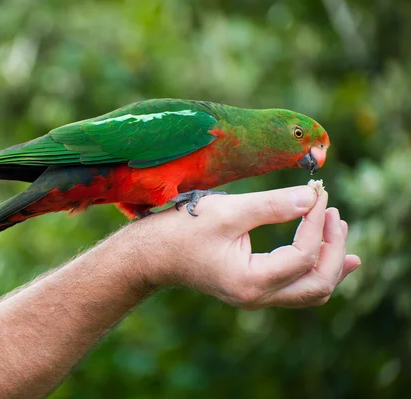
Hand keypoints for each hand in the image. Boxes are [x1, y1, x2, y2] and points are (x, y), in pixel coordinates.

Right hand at [130, 186, 359, 309]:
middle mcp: (257, 298)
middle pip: (318, 284)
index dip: (316, 223)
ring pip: (311, 290)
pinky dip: (316, 268)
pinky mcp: (253, 288)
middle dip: (333, 247)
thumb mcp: (227, 212)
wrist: (152, 253)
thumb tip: (312, 196)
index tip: (317, 193)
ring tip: (339, 229)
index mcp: (250, 282)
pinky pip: (297, 288)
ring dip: (330, 261)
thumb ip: (272, 205)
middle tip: (333, 212)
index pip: (303, 255)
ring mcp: (256, 297)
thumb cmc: (182, 230)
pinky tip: (329, 252)